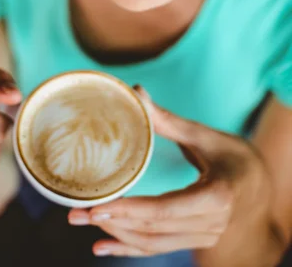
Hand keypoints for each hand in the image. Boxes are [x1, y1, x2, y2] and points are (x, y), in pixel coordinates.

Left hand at [68, 88, 269, 257]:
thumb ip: (168, 121)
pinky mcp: (194, 240)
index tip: (98, 207)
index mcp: (216, 197)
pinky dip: (130, 249)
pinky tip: (103, 247)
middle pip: (153, 230)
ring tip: (83, 223)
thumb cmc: (238, 157)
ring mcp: (203, 237)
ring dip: (116, 235)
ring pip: (153, 243)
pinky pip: (159, 249)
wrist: (264, 186)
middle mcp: (211, 224)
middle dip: (112, 223)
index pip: (165, 210)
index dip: (130, 211)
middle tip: (76, 214)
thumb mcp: (206, 136)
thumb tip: (135, 93)